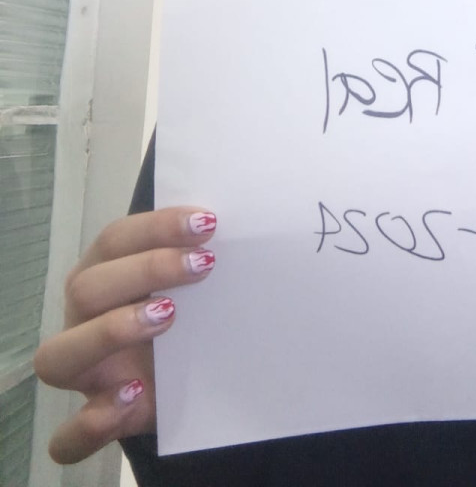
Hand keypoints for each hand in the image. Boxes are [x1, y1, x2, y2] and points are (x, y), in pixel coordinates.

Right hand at [33, 207, 216, 463]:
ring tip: (168, 316)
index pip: (115, 240)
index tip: (207, 222)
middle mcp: (81, 319)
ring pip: (58, 355)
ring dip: (110, 332)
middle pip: (86, 288)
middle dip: (146, 269)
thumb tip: (233, 229)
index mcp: (102, 273)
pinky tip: (134, 396)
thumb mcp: (192, 287)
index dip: (156, 226)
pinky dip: (92, 421)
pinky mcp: (95, 420)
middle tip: (203, 264)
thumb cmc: (186, 317)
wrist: (188, 380)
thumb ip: (198, 259)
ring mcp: (81, 373)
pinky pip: (68, 435)